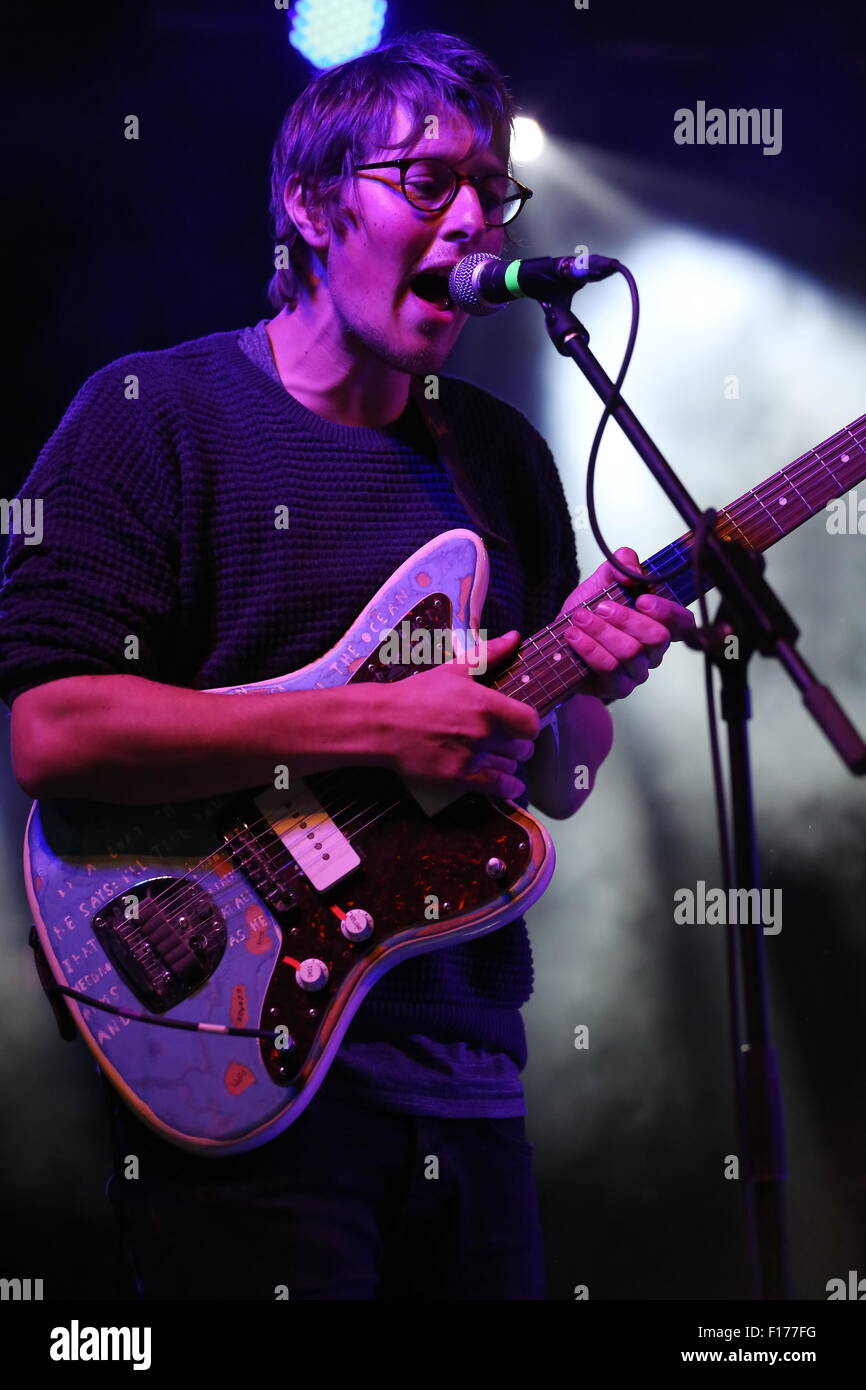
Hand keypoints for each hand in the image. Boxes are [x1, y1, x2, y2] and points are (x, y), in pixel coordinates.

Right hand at [376, 630, 540, 798]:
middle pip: (523, 747)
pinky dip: (508, 787)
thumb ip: (489, 655)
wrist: (382, 723)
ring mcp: (471, 757)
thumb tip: (515, 636)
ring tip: (499, 757)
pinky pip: (498, 787)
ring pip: (511, 767)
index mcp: (485, 704)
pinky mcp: (458, 778)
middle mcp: (482, 733)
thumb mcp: (454, 670)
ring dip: (509, 763)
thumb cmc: (418, 694)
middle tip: (508, 741)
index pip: (531, 722)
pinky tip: (508, 783)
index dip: (530, 725)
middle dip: (519, 744)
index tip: (523, 724)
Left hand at [560, 548, 695, 702]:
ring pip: (631, 652)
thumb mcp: (601, 582)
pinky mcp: (619, 687)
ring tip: (580, 618)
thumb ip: (619, 566)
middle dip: (626, 619)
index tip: (642, 599)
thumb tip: (631, 570)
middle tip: (601, 607)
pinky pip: (610, 669)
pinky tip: (574, 636)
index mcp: (658, 623)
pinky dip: (590, 649)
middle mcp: (653, 650)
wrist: (560, 642)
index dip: (668, 611)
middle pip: (657, 637)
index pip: (683, 622)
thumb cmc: (587, 614)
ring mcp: (638, 671)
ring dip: (602, 632)